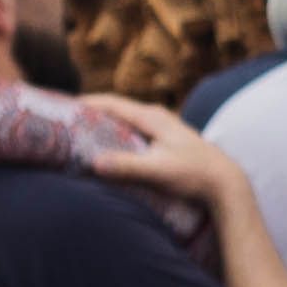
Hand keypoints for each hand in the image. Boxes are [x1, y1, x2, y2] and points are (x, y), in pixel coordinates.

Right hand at [79, 98, 240, 204]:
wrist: (225, 183)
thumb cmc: (194, 174)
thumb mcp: (158, 171)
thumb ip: (127, 166)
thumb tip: (93, 163)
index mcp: (152, 117)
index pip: (112, 102)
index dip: (86, 102)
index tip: (61, 105)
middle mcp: (157, 116)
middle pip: (116, 108)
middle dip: (90, 112)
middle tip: (63, 119)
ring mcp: (162, 127)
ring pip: (125, 119)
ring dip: (103, 123)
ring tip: (79, 131)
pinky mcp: (165, 140)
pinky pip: (133, 131)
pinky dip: (116, 134)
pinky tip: (108, 146)